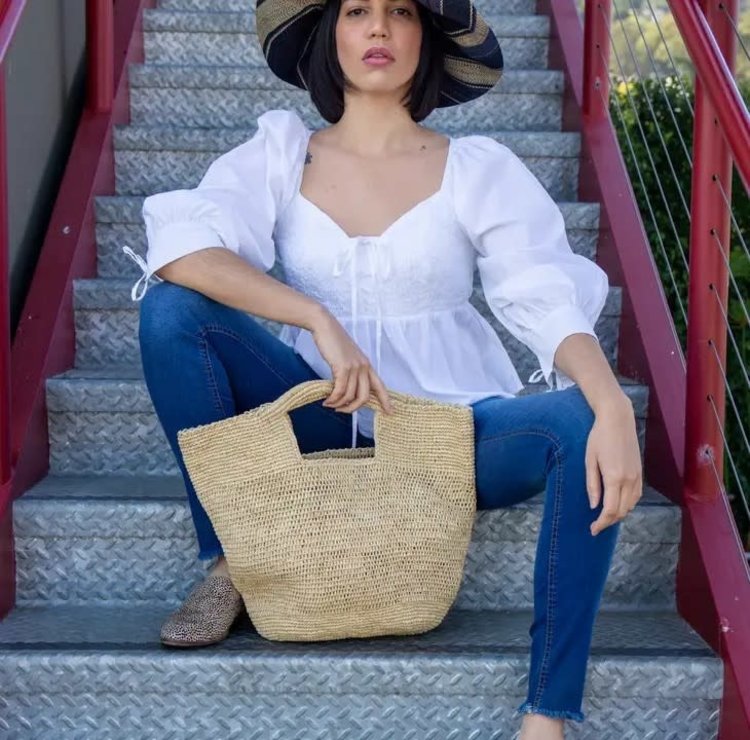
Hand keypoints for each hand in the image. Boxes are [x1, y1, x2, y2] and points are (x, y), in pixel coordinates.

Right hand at [310, 311, 393, 415]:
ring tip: (330, 404)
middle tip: (341, 411)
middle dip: (353, 408)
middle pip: (364, 397)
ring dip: (339, 404)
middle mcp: (364, 367)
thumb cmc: (335, 342)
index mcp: (367, 366)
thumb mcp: (349, 358)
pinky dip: (333, 399)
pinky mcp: (342, 368)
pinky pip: (339, 391)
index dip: (386, 401)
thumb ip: (353, 372)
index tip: (390, 412)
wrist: (326, 327)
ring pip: (350, 396)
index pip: (380, 386)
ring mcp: (354, 367)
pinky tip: (327, 400)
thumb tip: (348, 391)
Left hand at [585, 396, 642, 535]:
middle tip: (596, 526)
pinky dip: (628, 504)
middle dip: (609, 522)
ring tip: (604, 516)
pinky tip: (618, 504)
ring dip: (619, 514)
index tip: (592, 530)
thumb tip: (594, 506)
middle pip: (622, 511)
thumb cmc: (598, 437)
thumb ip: (592, 485)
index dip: (601, 523)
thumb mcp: (589, 460)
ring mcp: (637, 476)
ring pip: (631, 505)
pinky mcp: (640, 472)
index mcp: (614, 477)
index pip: (610, 510)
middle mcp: (629, 479)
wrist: (618, 419)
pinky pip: (637, 495)